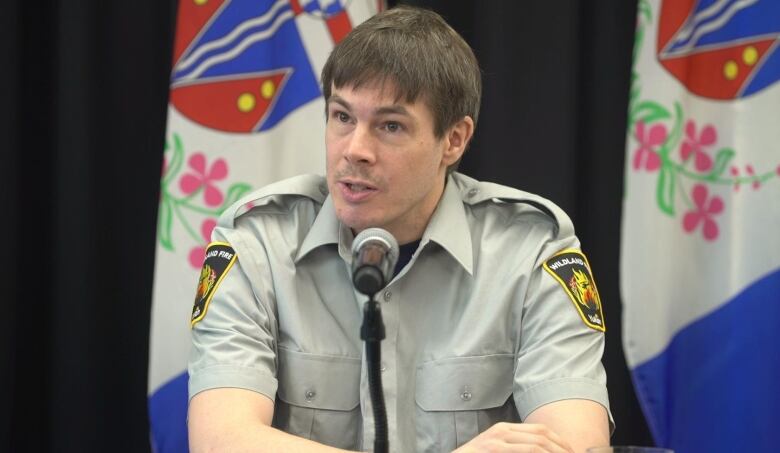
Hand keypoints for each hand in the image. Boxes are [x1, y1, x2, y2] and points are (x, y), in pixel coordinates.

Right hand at [453, 422, 574, 452]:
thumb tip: (540, 450)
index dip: (559, 441)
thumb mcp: (496, 449)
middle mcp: (502, 431)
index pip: (540, 430)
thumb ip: (515, 447)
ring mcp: (497, 440)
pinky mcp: (495, 449)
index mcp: (505, 429)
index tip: (571, 452)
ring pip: (537, 445)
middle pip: (542, 436)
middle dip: (562, 449)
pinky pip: (526, 452)